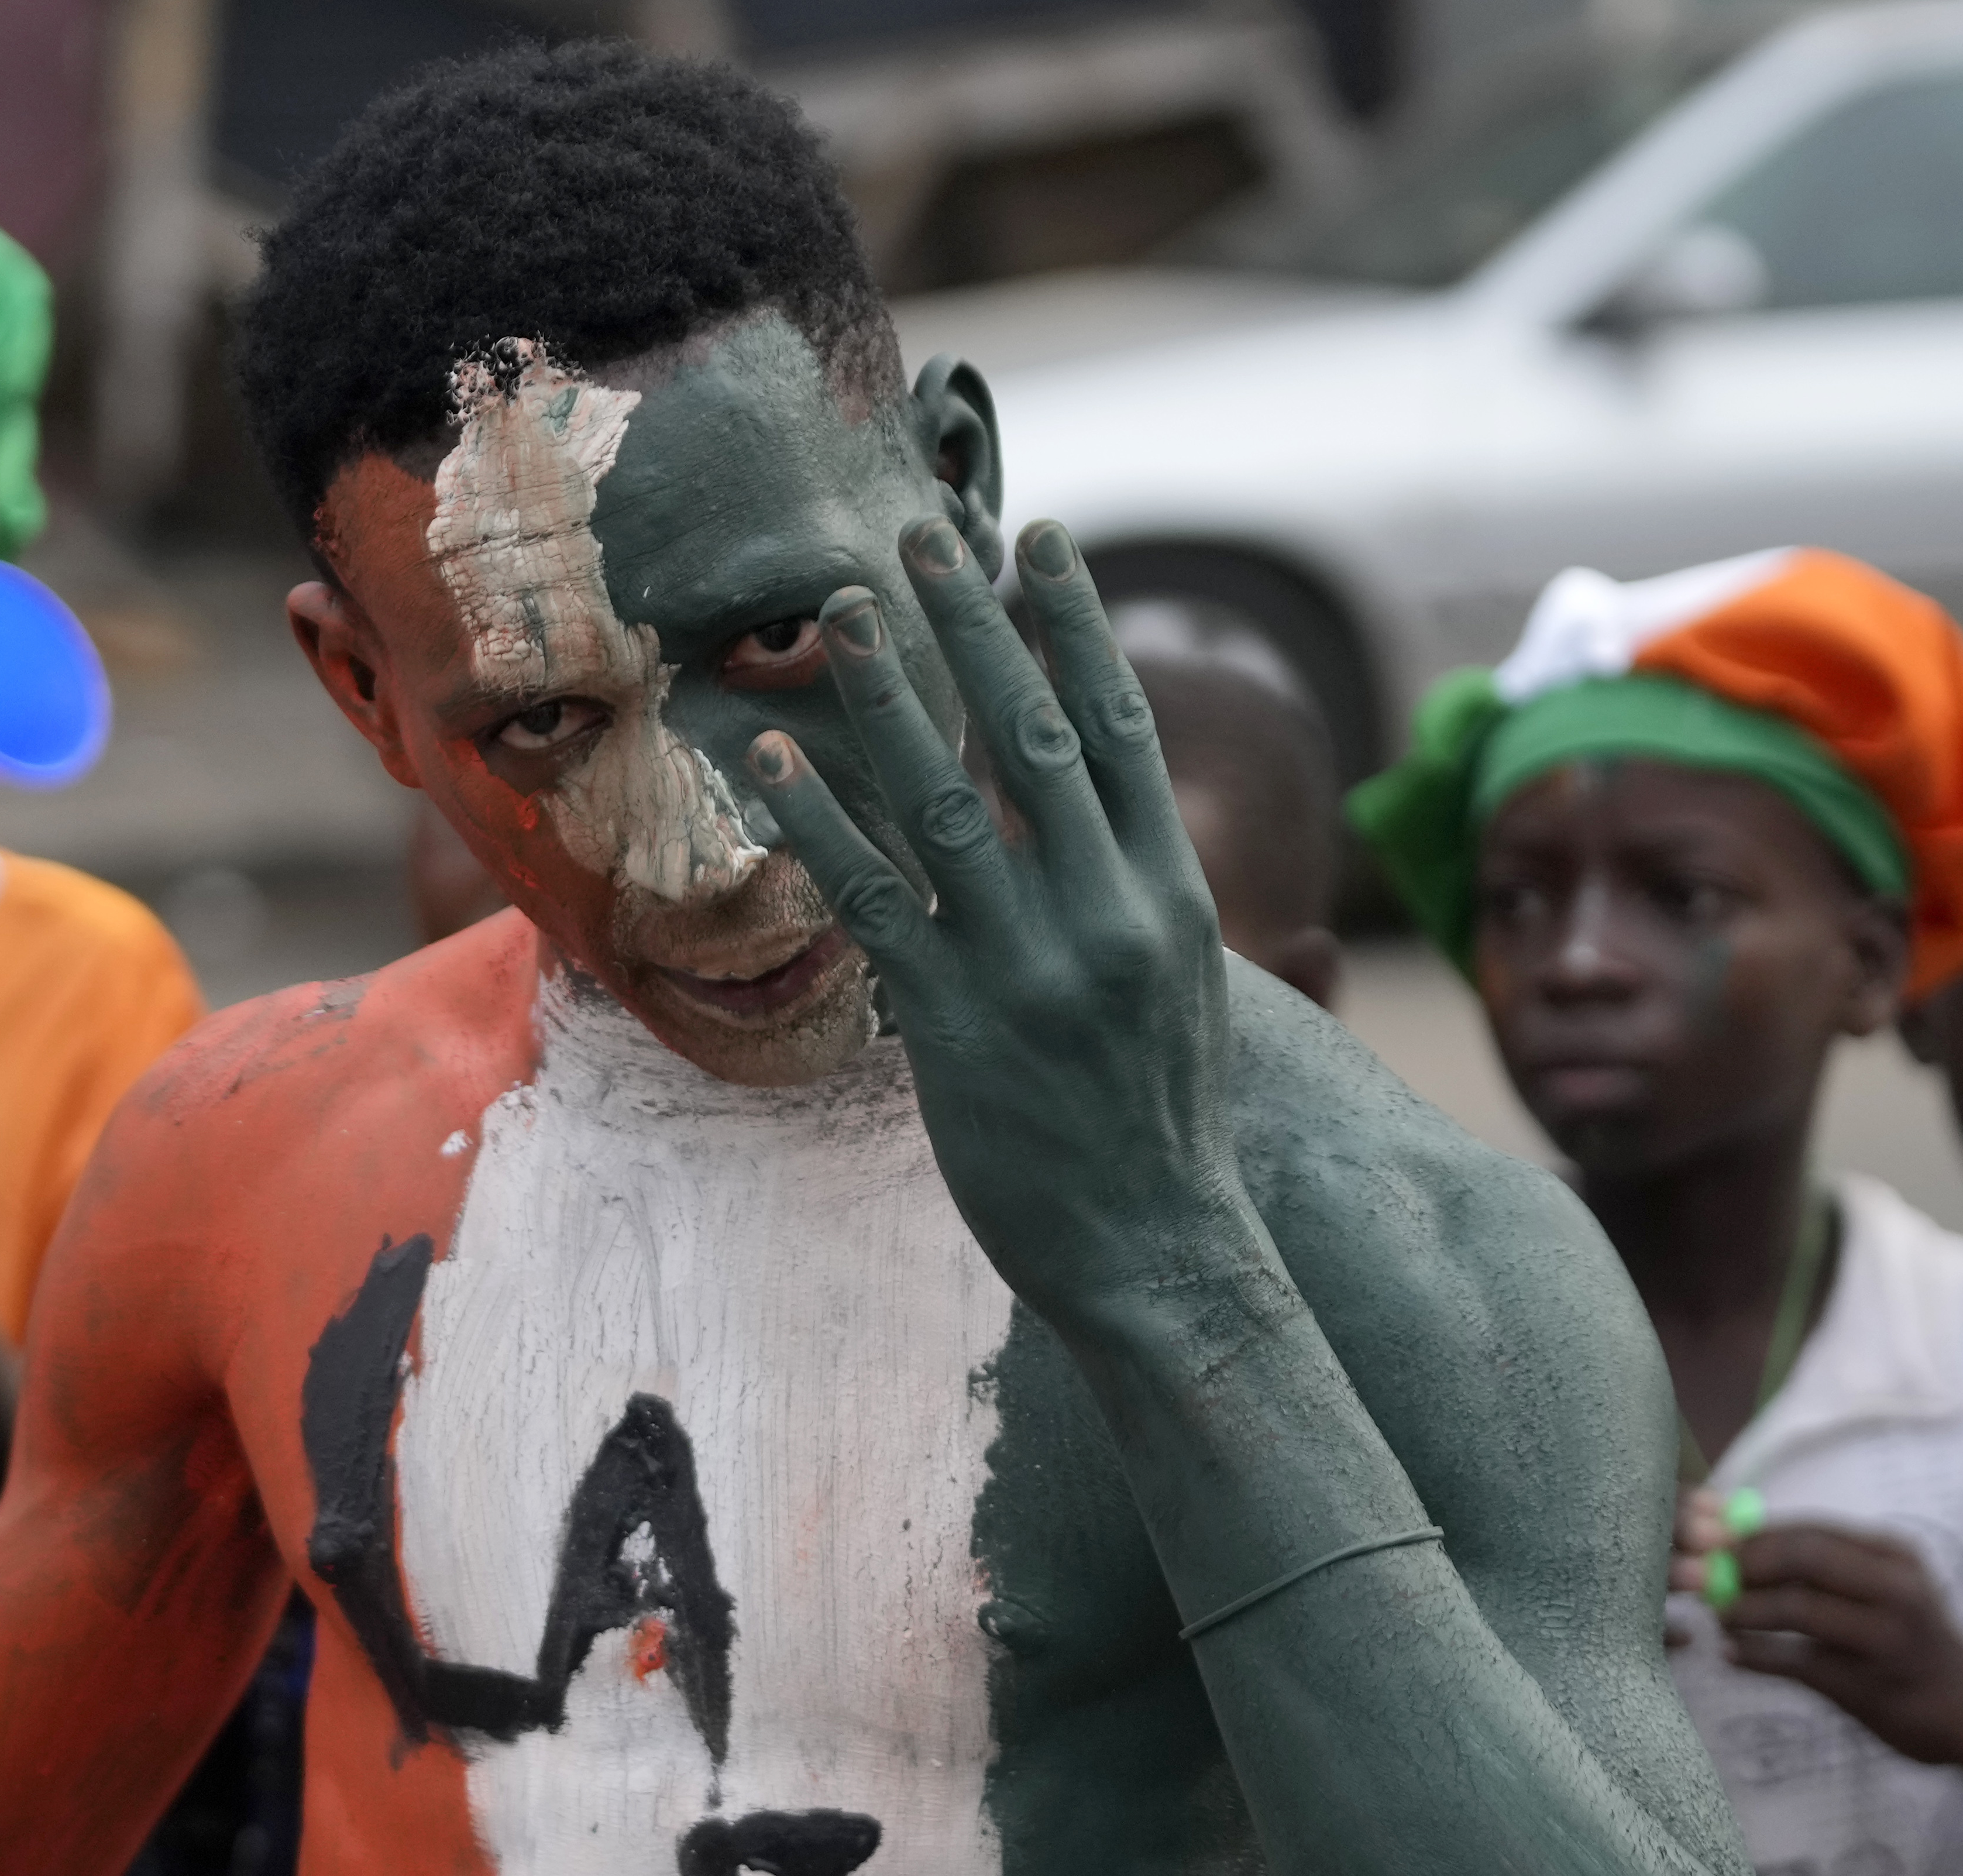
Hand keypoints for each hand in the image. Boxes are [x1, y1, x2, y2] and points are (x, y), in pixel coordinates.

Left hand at [743, 518, 1248, 1315]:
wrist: (1160, 1250)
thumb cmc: (1164, 1126)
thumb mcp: (1187, 992)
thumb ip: (1151, 897)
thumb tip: (1118, 823)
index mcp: (1170, 895)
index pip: (1121, 729)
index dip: (1077, 627)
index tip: (1044, 541)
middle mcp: (1105, 913)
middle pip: (1033, 737)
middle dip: (979, 627)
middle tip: (925, 538)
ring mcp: (1028, 967)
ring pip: (947, 801)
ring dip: (889, 697)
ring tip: (843, 614)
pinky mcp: (955, 1024)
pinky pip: (874, 901)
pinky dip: (822, 821)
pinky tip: (776, 762)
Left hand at [1673, 1494, 1962, 1769]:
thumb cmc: (1911, 1643)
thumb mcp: (1884, 1590)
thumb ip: (1826, 1567)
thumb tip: (1740, 1543)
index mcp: (1894, 1557)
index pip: (1811, 1530)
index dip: (1753, 1536)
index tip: (1715, 1549)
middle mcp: (1897, 1589)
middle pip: (1802, 1557)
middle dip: (1744, 1564)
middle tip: (1708, 1580)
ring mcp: (1886, 1638)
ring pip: (1796, 1607)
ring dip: (1742, 1610)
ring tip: (1720, 1618)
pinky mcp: (1870, 1686)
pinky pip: (1795, 1663)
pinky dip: (1753, 1656)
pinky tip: (1731, 1655)